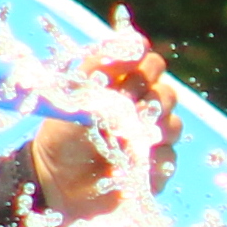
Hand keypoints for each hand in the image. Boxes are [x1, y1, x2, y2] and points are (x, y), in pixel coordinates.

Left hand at [27, 41, 184, 221]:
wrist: (53, 181)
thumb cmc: (61, 133)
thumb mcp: (74, 94)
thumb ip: (101, 65)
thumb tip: (137, 45)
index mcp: (126, 87)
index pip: (151, 64)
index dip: (145, 63)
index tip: (130, 65)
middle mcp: (143, 111)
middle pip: (168, 93)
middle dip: (148, 96)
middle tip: (125, 104)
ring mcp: (152, 141)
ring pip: (173, 126)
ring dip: (152, 128)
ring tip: (122, 136)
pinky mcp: (154, 170)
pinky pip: (167, 159)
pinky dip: (148, 159)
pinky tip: (123, 163)